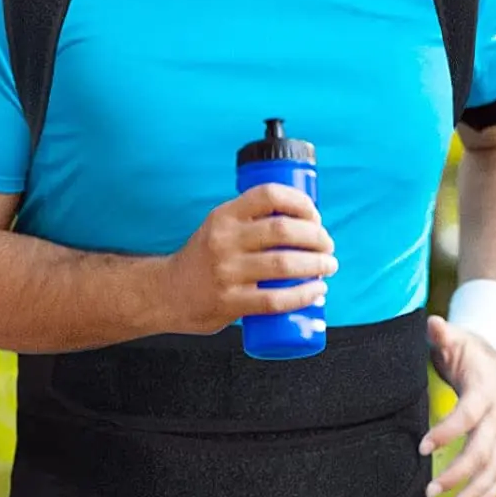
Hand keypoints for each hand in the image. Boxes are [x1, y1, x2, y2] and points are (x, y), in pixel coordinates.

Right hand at [160, 183, 336, 333]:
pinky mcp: (230, 301)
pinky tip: (317, 292)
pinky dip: (304, 295)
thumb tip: (305, 223)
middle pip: (283, 230)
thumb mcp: (219, 228)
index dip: (300, 202)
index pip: (268, 195)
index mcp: (224, 216)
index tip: (315, 215)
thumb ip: (252, 221)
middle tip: (327, 246)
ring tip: (328, 266)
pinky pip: (275, 299)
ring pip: (284, 264)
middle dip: (317, 237)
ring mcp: (226, 272)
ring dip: (317, 264)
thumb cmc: (203, 260)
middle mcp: (223, 240)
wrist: (167, 293)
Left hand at [420, 316, 495, 496]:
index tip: (421, 448)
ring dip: (476, 491)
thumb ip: (442, 334)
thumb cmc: (464, 350)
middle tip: (429, 490)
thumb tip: (433, 323)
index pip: (466, 416)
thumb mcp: (453, 338)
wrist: (493, 359)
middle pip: (482, 451)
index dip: (446, 432)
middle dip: (458, 473)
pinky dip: (490, 493)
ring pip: (495, 469)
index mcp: (483, 391)